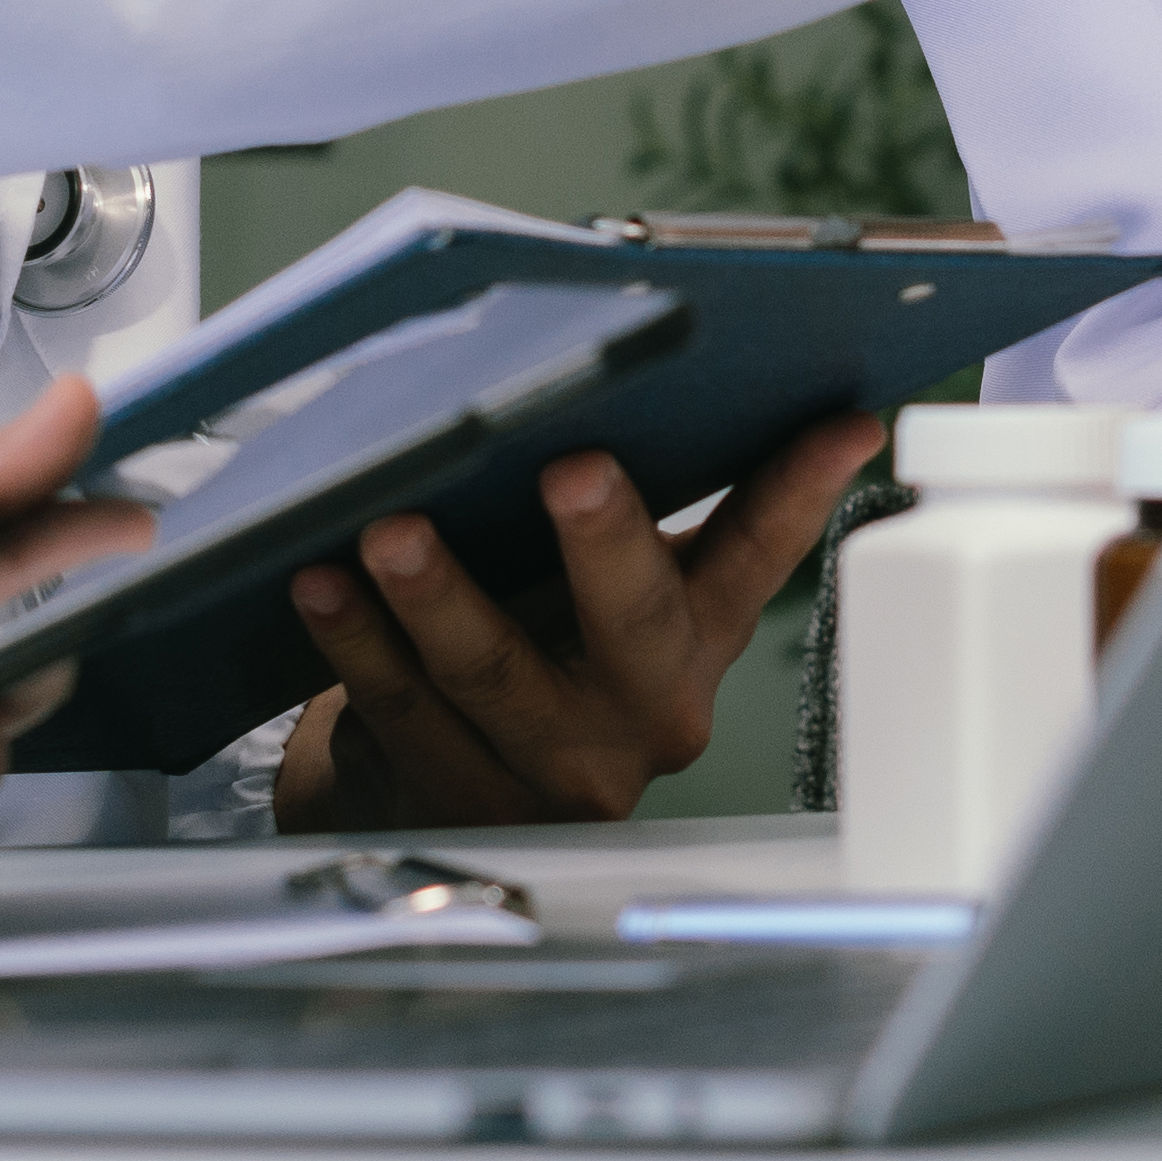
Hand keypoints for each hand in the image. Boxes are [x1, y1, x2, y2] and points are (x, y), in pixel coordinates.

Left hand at [271, 413, 885, 829]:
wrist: (447, 793)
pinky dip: (359, 644)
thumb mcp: (613, 591)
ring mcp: (554, 764)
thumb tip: (659, 364)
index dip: (803, 489)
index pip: (762, 554)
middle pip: (633, 626)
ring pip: (497, 677)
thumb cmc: (540, 658)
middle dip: (604, 545)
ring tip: (394, 530)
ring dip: (442, 598)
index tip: (840, 424)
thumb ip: (641, 506)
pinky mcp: (462, 796)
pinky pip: (404, 712)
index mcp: (694, 637)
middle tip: (573, 471)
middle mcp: (642, 708)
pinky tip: (321, 585)